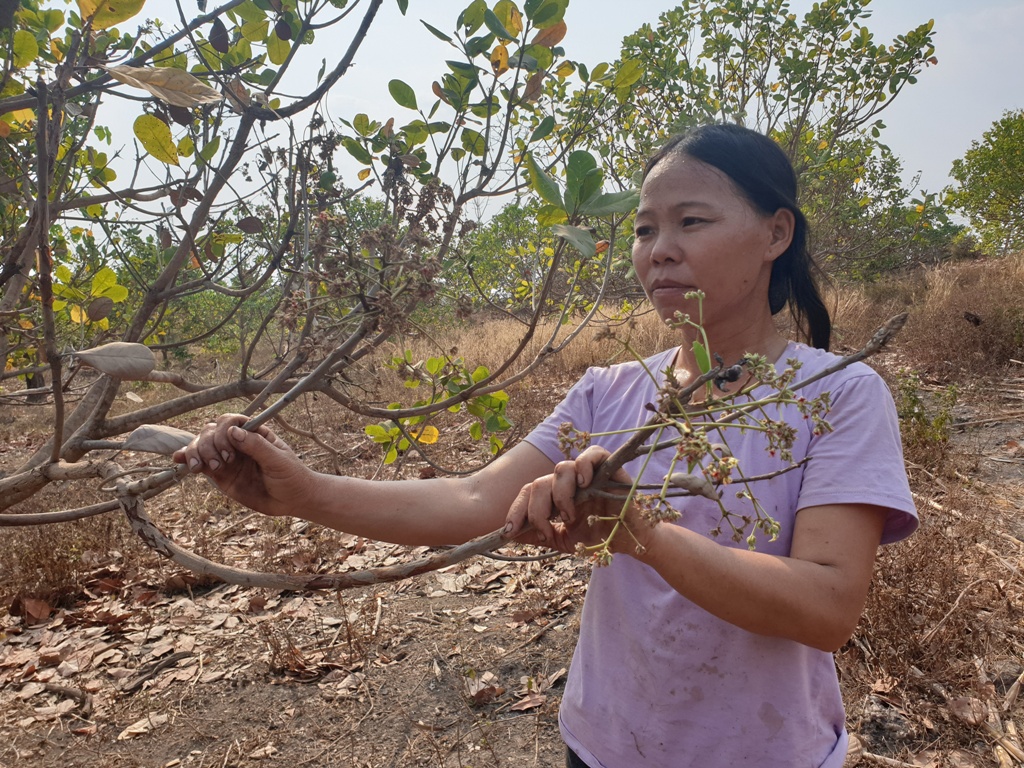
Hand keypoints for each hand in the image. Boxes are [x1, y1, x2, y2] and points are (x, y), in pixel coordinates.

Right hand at [172, 414, 318, 517]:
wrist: (293, 501)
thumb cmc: (292, 476)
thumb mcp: (279, 460)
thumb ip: (257, 446)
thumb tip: (233, 431)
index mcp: (254, 433)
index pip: (231, 421)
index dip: (224, 430)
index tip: (230, 448)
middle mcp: (238, 443)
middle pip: (211, 432)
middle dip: (209, 444)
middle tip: (221, 463)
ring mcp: (227, 458)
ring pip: (202, 445)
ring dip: (196, 452)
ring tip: (201, 468)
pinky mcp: (221, 475)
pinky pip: (201, 464)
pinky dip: (187, 460)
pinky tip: (178, 460)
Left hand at [503, 446, 657, 557]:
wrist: (629, 542)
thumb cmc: (599, 538)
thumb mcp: (562, 540)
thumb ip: (539, 535)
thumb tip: (509, 535)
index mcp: (555, 495)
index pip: (528, 492)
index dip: (517, 510)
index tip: (510, 531)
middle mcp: (568, 482)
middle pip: (540, 483)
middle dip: (537, 510)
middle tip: (547, 529)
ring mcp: (587, 473)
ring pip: (561, 469)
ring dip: (560, 496)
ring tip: (570, 516)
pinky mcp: (609, 468)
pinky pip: (592, 454)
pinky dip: (583, 465)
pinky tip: (583, 485)